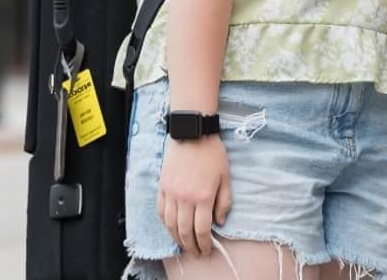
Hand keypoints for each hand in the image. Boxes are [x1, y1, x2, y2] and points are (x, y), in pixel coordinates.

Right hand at [157, 136, 231, 254]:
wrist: (192, 132)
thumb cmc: (212, 153)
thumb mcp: (226, 177)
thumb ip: (224, 202)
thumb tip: (220, 222)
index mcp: (203, 197)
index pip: (202, 230)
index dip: (204, 244)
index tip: (206, 250)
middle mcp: (185, 198)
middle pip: (184, 231)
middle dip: (190, 246)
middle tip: (196, 253)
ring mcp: (171, 193)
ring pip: (170, 224)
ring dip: (177, 238)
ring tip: (183, 245)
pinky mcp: (162, 186)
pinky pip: (161, 211)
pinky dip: (165, 223)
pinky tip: (171, 227)